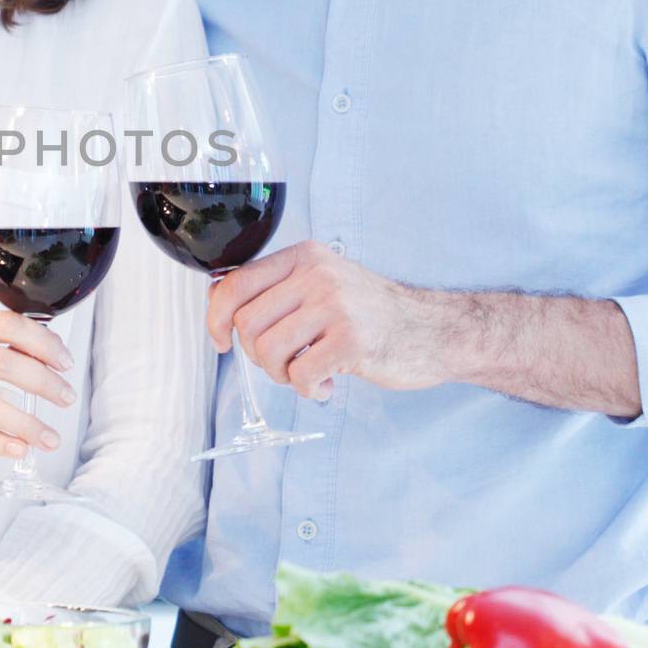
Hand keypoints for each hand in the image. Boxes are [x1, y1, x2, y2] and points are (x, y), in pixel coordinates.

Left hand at [206, 241, 449, 400]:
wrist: (432, 330)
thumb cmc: (370, 312)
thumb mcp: (321, 283)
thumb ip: (274, 288)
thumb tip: (216, 299)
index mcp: (303, 257)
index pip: (233, 285)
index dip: (214, 319)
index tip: (221, 342)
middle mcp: (317, 275)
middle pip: (247, 324)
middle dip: (256, 355)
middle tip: (284, 363)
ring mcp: (336, 305)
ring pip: (268, 351)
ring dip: (281, 375)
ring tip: (306, 373)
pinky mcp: (352, 340)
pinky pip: (301, 375)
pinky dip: (308, 390)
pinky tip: (327, 385)